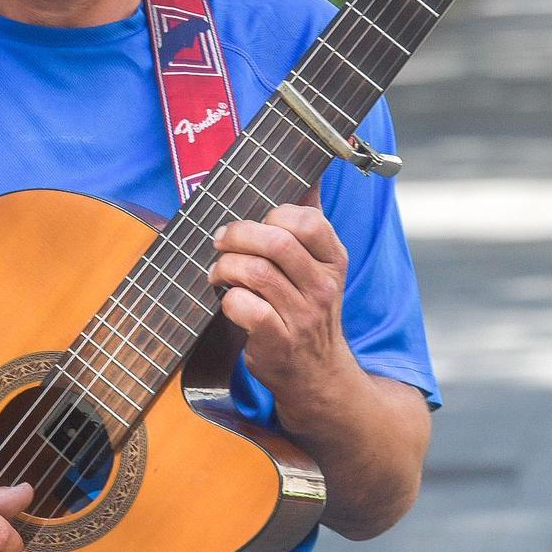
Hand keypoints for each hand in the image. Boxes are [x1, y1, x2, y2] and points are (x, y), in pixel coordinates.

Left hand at [208, 200, 357, 406]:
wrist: (316, 375)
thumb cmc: (307, 311)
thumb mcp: (320, 267)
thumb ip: (311, 223)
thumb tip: (310, 176)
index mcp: (333, 261)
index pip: (308, 220)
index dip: (274, 214)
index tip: (258, 224)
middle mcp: (323, 287)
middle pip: (276, 242)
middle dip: (238, 235)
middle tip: (221, 242)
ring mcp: (302, 316)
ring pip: (255, 272)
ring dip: (225, 267)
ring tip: (218, 272)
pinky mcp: (279, 341)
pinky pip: (246, 307)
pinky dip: (228, 299)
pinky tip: (227, 300)